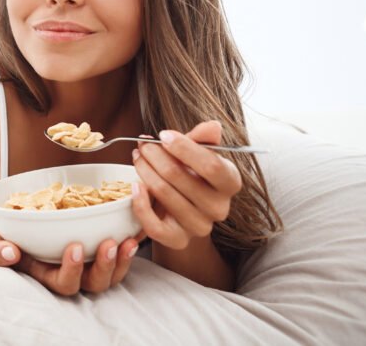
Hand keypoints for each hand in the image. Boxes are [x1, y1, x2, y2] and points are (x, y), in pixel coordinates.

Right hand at [0, 228, 142, 295]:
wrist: (19, 227)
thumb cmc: (7, 239)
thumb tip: (10, 253)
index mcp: (48, 275)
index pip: (64, 284)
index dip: (72, 270)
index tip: (73, 247)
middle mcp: (72, 274)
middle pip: (94, 283)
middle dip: (105, 266)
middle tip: (109, 243)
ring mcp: (88, 264)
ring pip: (112, 274)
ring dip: (122, 259)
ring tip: (128, 241)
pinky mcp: (100, 250)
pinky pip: (121, 256)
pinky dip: (130, 246)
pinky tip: (136, 231)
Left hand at [130, 121, 242, 248]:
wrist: (183, 209)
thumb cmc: (192, 174)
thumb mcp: (199, 154)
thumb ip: (203, 139)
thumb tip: (212, 126)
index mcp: (230, 182)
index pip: (211, 164)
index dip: (184, 147)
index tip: (163, 135)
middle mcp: (219, 207)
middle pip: (179, 176)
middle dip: (155, 155)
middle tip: (142, 144)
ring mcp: (200, 226)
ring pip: (164, 194)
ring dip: (144, 171)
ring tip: (137, 157)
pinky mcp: (178, 239)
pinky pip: (154, 225)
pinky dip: (141, 203)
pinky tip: (135, 185)